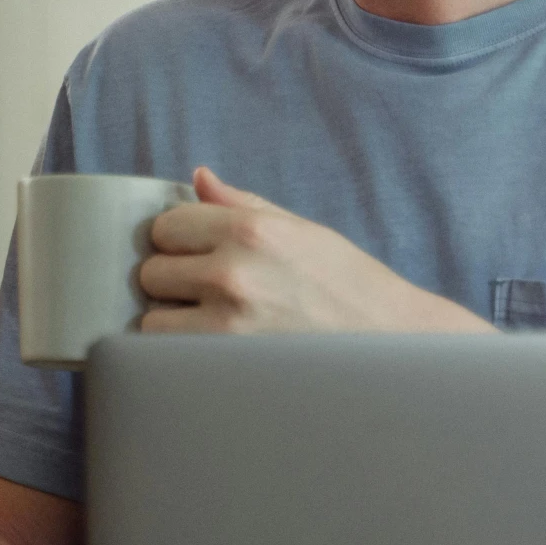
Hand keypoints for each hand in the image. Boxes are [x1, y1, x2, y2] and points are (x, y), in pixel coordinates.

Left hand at [137, 167, 489, 334]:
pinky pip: (167, 359)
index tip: (197, 255)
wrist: (394, 344)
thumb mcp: (300, 231)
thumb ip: (240, 205)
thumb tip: (197, 177)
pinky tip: (211, 352)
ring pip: (151, 320)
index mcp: (250, 230)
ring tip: (212, 326)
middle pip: (151, 272)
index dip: (178, 241)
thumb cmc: (348, 285)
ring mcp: (226, 325)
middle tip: (208, 295)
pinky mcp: (225, 367)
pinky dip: (178, 357)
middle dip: (173, 282)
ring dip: (172, 324)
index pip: (165, 226)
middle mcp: (232, 273)